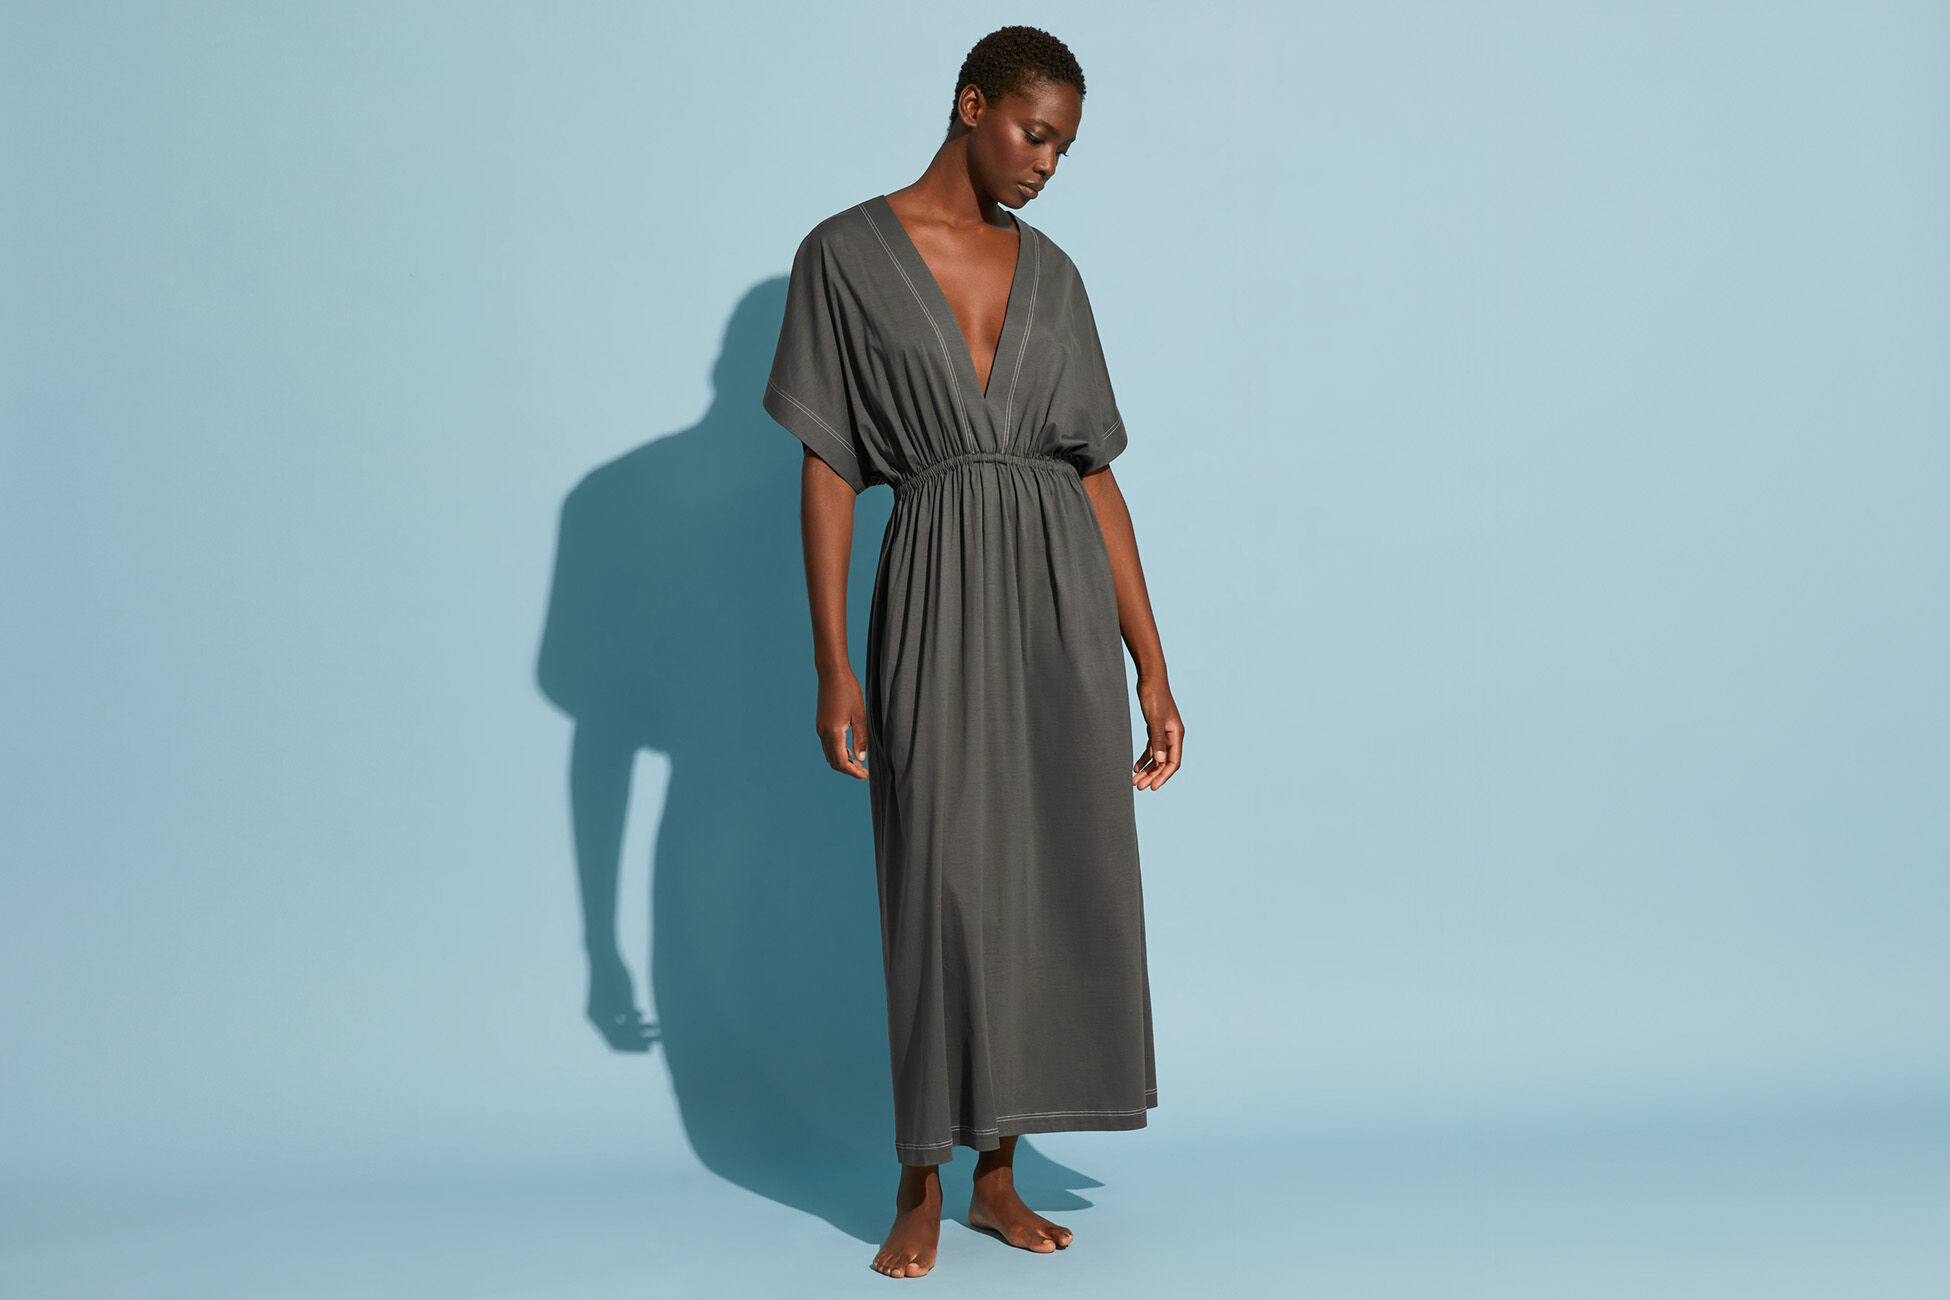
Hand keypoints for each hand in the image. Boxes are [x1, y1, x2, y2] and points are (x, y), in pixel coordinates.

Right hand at [817, 668, 871, 779]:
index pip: (841, 761)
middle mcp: (823, 733)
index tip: (865, 776)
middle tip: (864, 772)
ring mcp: (820, 728)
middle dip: (848, 770)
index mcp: (834, 732)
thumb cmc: (848, 690)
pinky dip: (838, 752)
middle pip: (834, 761)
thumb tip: (860, 758)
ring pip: (830, 754)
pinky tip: (850, 749)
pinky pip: (828, 745)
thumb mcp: (860, 715)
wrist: (831, 673)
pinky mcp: (821, 723)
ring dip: (843, 761)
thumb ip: (861, 738)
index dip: (853, 772)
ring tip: (858, 763)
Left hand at [1132, 674, 1182, 790]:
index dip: (1164, 776)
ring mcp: (1164, 733)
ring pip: (1157, 757)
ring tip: (1135, 781)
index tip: (1153, 787)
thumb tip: (1161, 761)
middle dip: (1153, 776)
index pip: (1173, 762)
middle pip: (1164, 762)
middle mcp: (1172, 736)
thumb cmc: (1154, 696)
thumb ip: (1157, 739)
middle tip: (1139, 787)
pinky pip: (1151, 749)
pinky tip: (1136, 767)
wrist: (1150, 678)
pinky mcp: (1155, 729)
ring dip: (1147, 770)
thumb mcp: (1154, 719)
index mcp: (1176, 734)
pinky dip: (1144, 758)